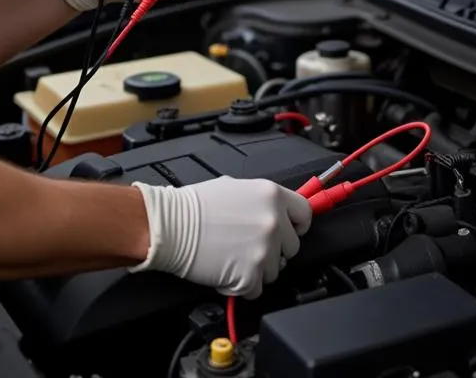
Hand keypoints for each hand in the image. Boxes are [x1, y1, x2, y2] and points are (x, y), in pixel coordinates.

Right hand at [128, 176, 311, 298]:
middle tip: (248, 243)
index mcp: (271, 195)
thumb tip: (277, 210)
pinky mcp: (251, 275)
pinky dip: (243, 284)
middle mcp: (273, 221)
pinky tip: (226, 267)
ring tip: (232, 254)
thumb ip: (262, 200)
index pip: (305, 214)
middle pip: (291, 246)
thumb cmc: (194, 206)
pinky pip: (257, 288)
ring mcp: (264, 250)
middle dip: (273, 248)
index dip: (296, 224)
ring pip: (275, 270)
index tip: (289, 230)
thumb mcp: (234, 186)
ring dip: (257, 268)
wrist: (171, 225)